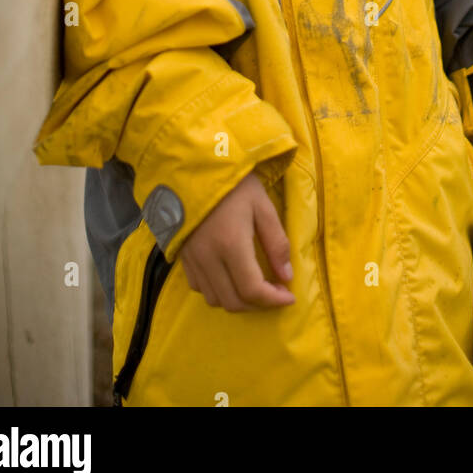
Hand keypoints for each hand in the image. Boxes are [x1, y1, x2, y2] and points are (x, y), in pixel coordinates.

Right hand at [178, 169, 295, 311]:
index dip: (274, 300)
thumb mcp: (263, 206)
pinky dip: (218, 291)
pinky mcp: (183, 256)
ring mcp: (193, 259)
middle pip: (234, 302)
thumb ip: (276, 243)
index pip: (253, 289)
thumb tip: (287, 277)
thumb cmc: (234, 184)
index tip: (290, 297)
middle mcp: (209, 258)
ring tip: (255, 286)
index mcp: (231, 245)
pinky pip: (199, 287)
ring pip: (215, 299)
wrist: (195, 168)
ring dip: (238, 300)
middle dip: (259, 304)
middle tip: (275, 292)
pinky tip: (230, 276)